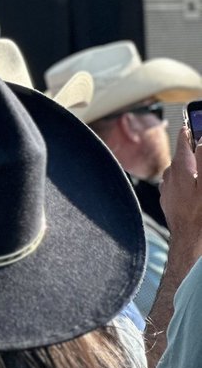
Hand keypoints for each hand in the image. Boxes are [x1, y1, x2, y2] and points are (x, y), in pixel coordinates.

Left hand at [160, 127, 201, 256]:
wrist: (190, 247)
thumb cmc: (201, 217)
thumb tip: (201, 140)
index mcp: (179, 168)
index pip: (185, 138)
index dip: (193, 128)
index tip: (198, 120)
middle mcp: (170, 176)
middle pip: (186, 155)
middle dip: (198, 153)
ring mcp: (168, 190)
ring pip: (183, 171)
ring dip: (194, 169)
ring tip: (201, 181)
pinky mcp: (171, 201)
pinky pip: (181, 185)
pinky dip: (191, 183)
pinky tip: (198, 194)